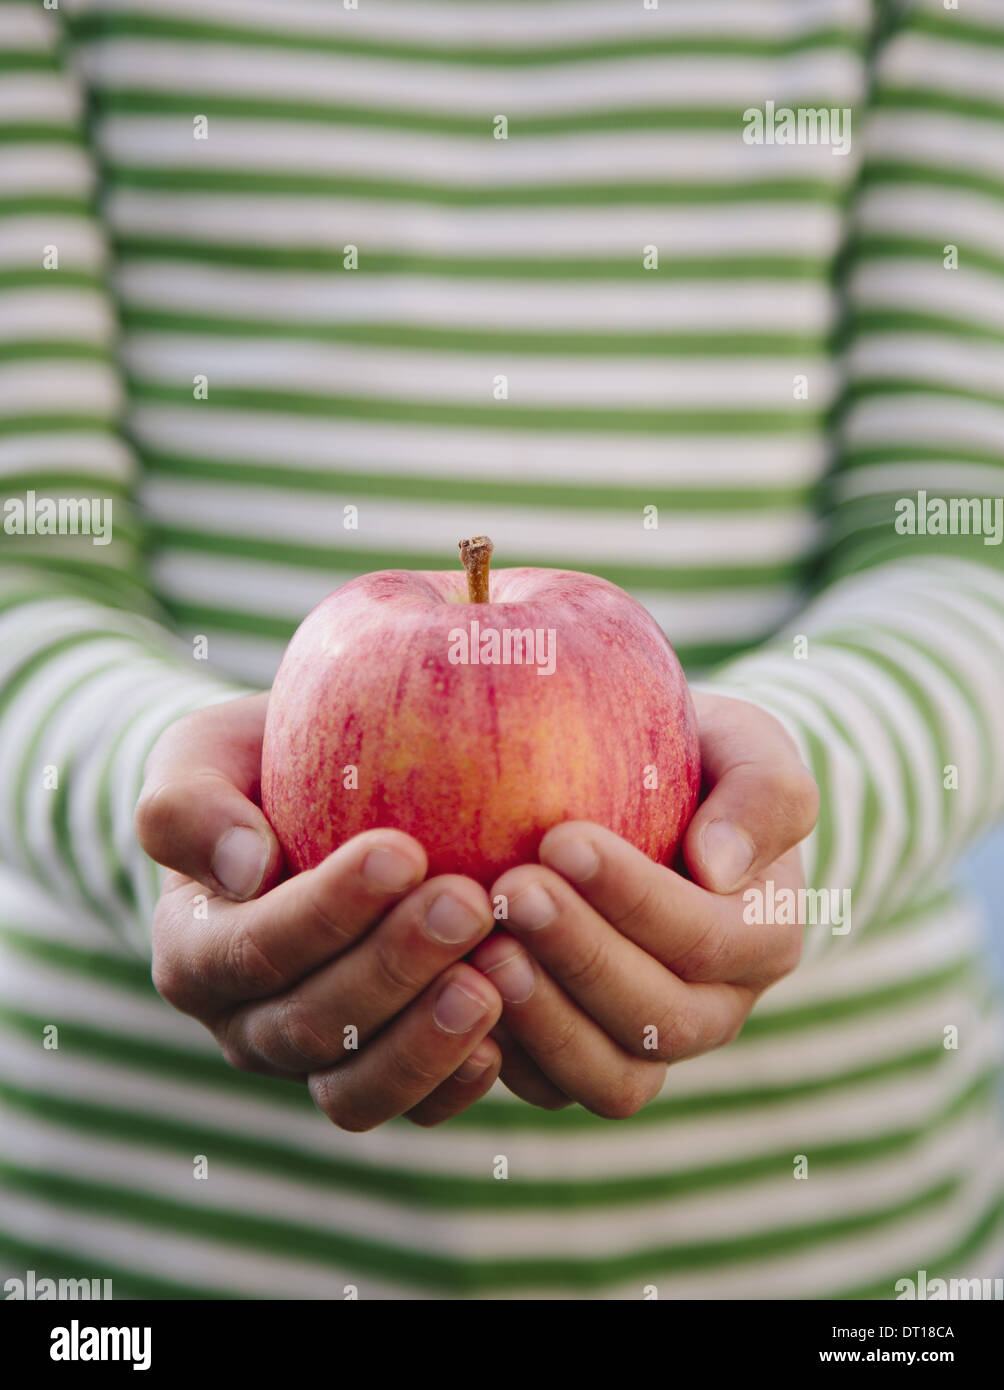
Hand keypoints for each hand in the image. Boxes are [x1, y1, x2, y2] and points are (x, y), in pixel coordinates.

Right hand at [135, 693, 503, 1128]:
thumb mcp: (204, 756)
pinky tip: (504, 1040)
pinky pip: (411, 1109)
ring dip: (424, 1042)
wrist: (310, 806)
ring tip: (491, 983)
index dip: (327, 910)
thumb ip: (190, 806)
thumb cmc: (259, 768)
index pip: (253, 947)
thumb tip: (245, 870)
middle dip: (393, 967)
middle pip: (310, 1023)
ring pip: (355, 1089)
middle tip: (470, 903)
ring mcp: (313, 1062)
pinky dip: (454, 1084)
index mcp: (194, 950)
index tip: (403, 852)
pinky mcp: (377, 1076)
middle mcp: (246, 1022)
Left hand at [468, 691, 819, 1116]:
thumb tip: (720, 866)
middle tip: (510, 890)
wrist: (657, 802)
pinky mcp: (587, 1062)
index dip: (633, 897)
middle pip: (659, 1016)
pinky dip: (508, 1056)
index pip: (706, 935)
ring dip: (544, 1018)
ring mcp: (651, 1045)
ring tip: (483, 948)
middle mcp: (716, 1008)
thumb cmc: (700, 761)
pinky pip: (553, 1089)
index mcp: (764, 936)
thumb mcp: (747, 745)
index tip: (561, 839)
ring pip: (611, 1076)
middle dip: (580, 955)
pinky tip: (455, 989)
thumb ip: (762, 791)